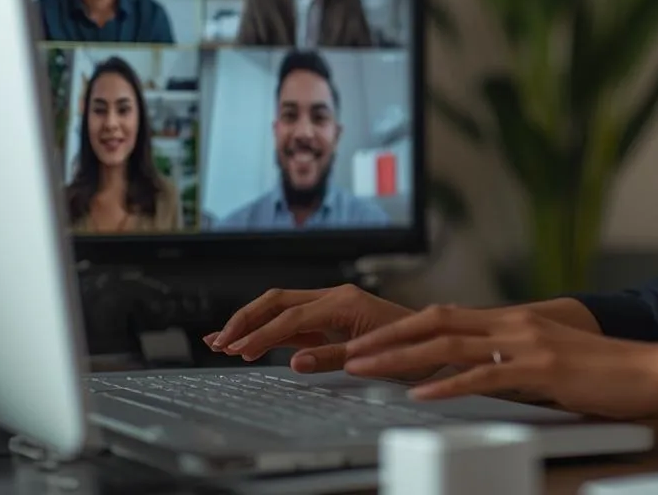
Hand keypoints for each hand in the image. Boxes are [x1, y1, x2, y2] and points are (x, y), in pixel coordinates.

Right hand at [204, 284, 416, 375]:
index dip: (261, 336)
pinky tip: (251, 341)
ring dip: (252, 323)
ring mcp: (332, 304)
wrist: (437, 339)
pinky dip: (269, 329)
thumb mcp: (374, 357)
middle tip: (220, 342)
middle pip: (278, 301)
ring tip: (223, 341)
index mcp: (343, 302)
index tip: (239, 353)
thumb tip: (295, 360)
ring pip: (281, 307)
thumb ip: (332, 357)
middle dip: (245, 320)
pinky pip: (294, 319)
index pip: (290, 318)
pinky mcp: (332, 316)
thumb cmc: (413, 348)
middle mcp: (335, 296)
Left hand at [340, 305, 657, 418]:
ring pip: (449, 344)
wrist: (650, 369)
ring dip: (400, 357)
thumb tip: (472, 372)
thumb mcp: (546, 359)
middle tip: (349, 351)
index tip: (366, 341)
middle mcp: (513, 324)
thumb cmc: (601, 371)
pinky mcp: (540, 370)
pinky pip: (484, 375)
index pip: (444, 316)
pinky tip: (420, 394)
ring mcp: (526, 344)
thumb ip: (509, 360)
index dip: (401, 326)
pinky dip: (447, 384)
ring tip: (365, 368)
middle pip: (435, 321)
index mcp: (512, 321)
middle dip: (387, 337)